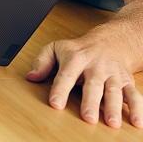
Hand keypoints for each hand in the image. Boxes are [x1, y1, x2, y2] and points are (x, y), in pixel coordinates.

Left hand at [28, 36, 142, 126]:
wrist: (108, 42)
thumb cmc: (78, 49)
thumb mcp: (55, 48)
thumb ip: (42, 61)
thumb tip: (31, 77)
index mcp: (75, 58)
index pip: (65, 75)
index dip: (60, 90)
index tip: (55, 103)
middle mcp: (95, 66)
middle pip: (93, 85)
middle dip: (91, 102)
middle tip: (87, 118)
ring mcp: (112, 74)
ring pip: (114, 91)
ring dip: (114, 107)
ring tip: (111, 123)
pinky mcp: (127, 81)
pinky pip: (134, 95)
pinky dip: (138, 109)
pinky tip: (138, 123)